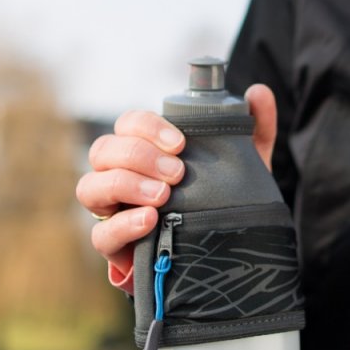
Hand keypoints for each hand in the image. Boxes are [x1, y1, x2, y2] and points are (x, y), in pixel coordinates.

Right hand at [77, 84, 277, 293]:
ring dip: (124, 185)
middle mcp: (119, 174)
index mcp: (144, 150)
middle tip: (176, 172)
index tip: (181, 143)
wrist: (217, 256)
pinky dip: (122, 225)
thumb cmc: (218, 201)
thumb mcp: (242, 167)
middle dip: (138, 155)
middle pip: (103, 149)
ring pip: (90, 186)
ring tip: (162, 196)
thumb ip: (252, 130)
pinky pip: (100, 234)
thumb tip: (259, 93)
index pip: (128, 123)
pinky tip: (149, 221)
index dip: (148, 127)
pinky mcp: (113, 246)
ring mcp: (111, 210)